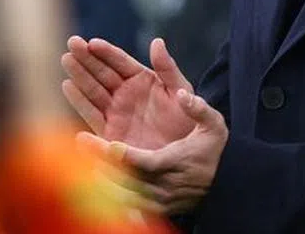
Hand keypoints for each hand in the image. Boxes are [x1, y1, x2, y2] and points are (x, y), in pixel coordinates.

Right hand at [62, 37, 196, 149]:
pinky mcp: (109, 130)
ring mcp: (116, 111)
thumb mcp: (180, 89)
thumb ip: (167, 67)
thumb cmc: (186, 118)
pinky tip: (68, 86)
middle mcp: (125, 92)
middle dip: (86, 58)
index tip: (92, 42)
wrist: (185, 151)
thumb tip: (157, 41)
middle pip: (102, 72)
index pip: (120, 61)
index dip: (106, 51)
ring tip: (66, 59)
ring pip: (93, 89)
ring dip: (79, 75)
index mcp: (143, 79)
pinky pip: (92, 113)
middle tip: (72, 42)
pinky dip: (79, 100)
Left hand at [82, 88, 227, 213]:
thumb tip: (182, 94)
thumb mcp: (214, 125)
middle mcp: (161, 186)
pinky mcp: (153, 210)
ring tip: (77, 163)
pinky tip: (91, 182)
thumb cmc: (216, 150)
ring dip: (98, 181)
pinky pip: (124, 206)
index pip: (141, 161)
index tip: (101, 142)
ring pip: (119, 197)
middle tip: (80, 145)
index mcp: (173, 163)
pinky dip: (106, 197)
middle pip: (123, 180)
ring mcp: (156, 201)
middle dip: (98, 164)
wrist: (227, 184)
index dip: (120, 155)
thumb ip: (198, 108)